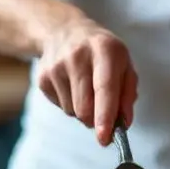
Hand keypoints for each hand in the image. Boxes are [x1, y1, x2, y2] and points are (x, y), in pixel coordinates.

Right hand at [37, 17, 136, 145]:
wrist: (63, 31)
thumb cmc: (101, 52)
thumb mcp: (123, 63)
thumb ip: (127, 94)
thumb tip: (124, 123)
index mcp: (104, 50)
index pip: (104, 88)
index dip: (105, 116)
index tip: (105, 138)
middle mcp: (77, 56)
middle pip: (85, 108)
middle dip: (96, 119)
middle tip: (103, 112)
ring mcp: (56, 67)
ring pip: (73, 112)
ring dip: (83, 111)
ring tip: (86, 89)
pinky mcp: (42, 77)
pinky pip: (60, 107)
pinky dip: (70, 104)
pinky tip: (71, 86)